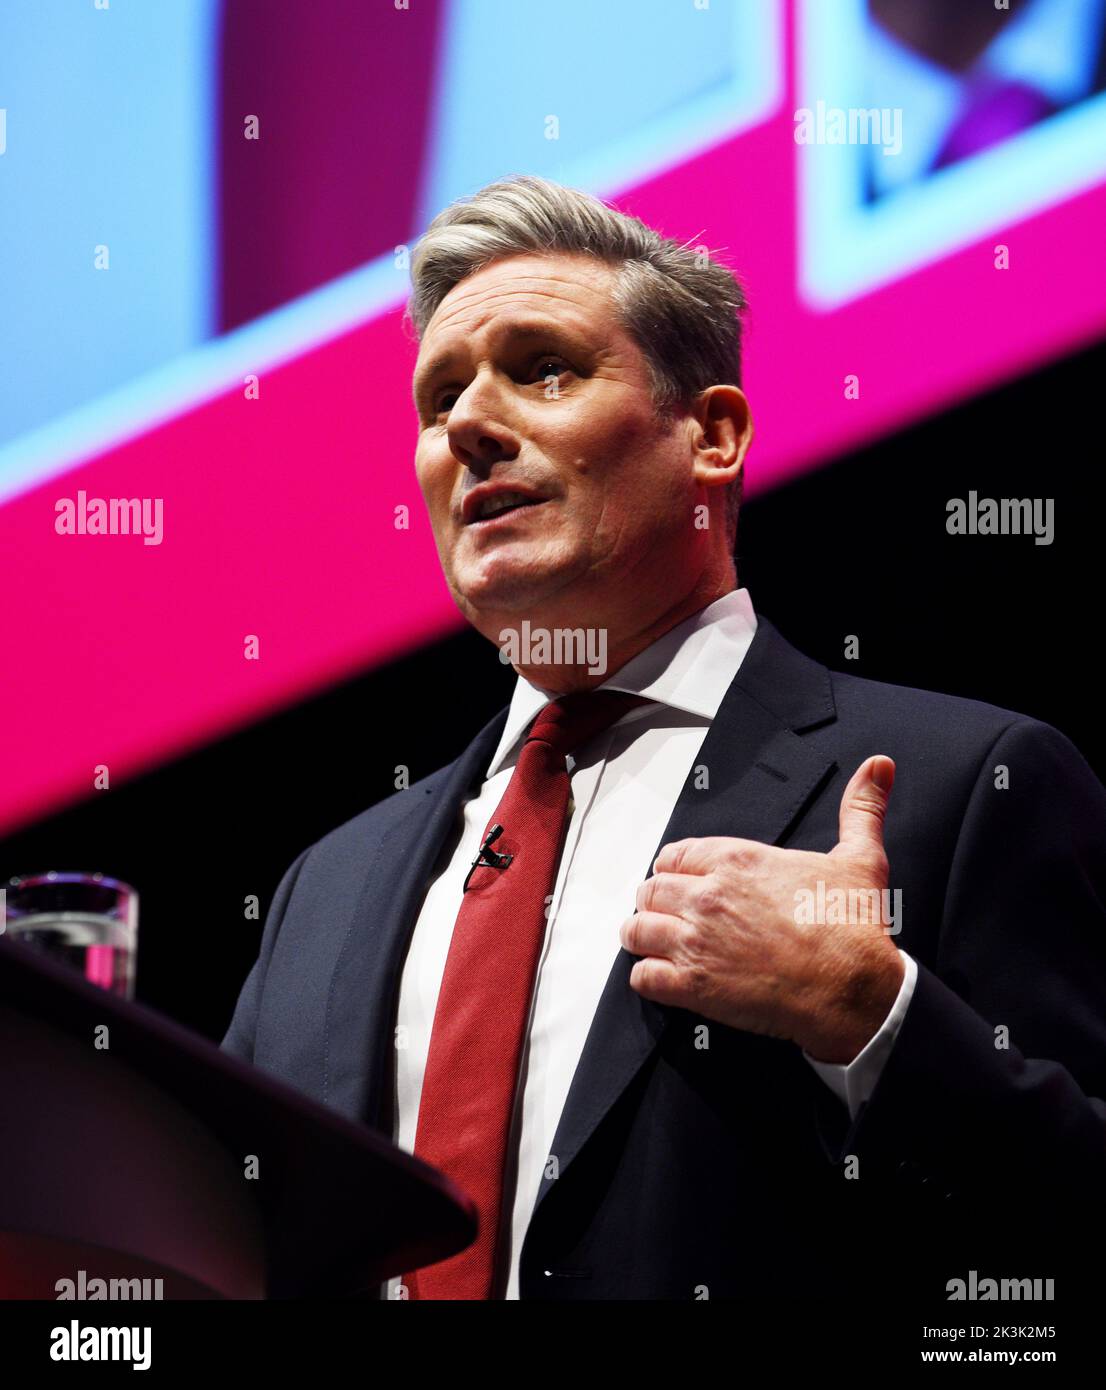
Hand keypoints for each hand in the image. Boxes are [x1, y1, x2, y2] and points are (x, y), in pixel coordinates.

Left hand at [619, 755, 904, 1063]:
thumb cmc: (851, 929)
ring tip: (654, 945)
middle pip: (650, 890)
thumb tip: (878, 768)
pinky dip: (649, 979)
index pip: (675, 855)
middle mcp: (708, 895)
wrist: (853, 987)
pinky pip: (644, 978)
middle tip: (667, 916)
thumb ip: (861, 809)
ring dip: (643, 937)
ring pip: (637, 930)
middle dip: (656, 903)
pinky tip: (663, 979)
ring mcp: (695, 939)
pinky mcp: (693, 984)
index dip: (674, 869)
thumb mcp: (859, 858)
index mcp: (737, 860)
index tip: (680, 880)